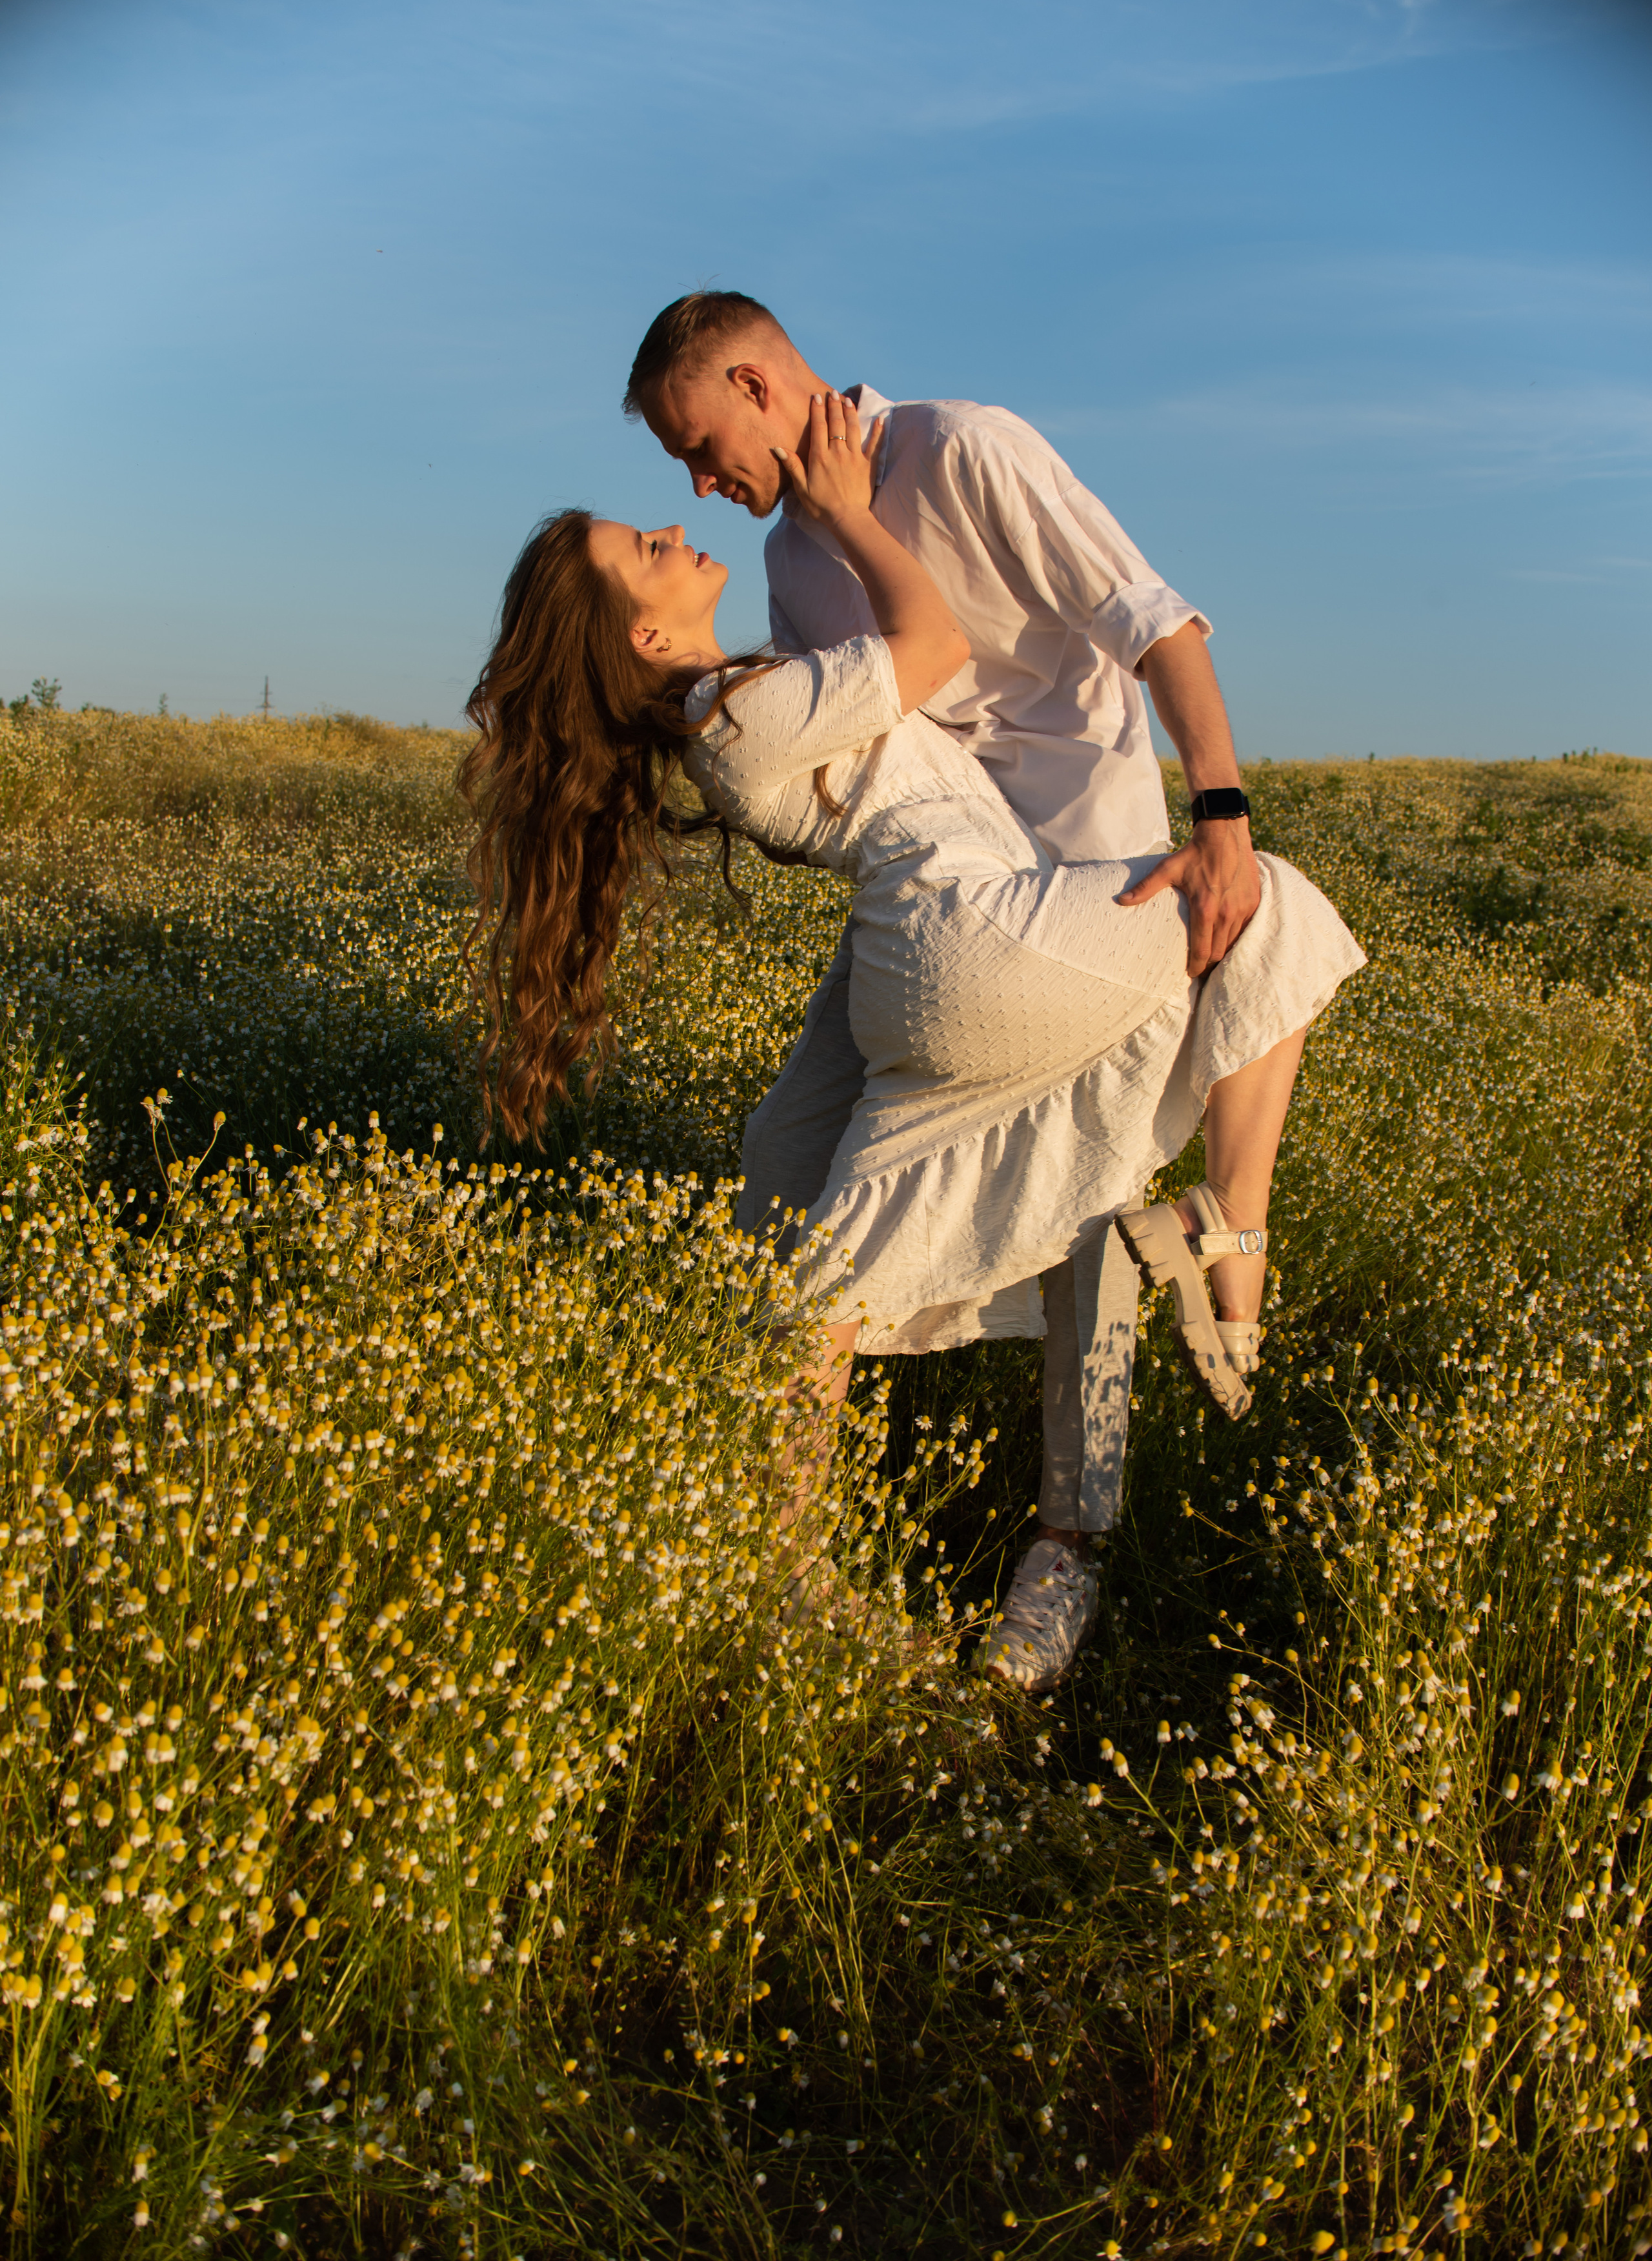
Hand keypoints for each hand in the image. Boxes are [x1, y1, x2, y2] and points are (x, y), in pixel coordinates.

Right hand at [771, 390, 879, 528]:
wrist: (847, 518)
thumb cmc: (822, 506)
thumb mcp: (802, 487)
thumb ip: (792, 465)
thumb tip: (778, 448)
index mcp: (820, 457)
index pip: (819, 427)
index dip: (817, 410)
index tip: (817, 397)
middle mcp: (837, 452)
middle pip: (836, 423)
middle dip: (833, 405)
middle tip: (832, 393)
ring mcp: (854, 457)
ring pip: (853, 428)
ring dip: (850, 412)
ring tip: (847, 400)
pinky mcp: (867, 465)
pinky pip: (874, 444)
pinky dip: (878, 431)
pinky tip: (880, 419)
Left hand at [1118, 820, 1260, 975]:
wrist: (1225, 833)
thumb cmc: (1194, 853)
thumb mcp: (1168, 869)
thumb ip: (1146, 888)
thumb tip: (1121, 901)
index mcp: (1205, 909)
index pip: (1203, 951)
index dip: (1196, 967)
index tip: (1190, 973)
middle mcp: (1226, 912)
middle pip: (1219, 953)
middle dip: (1209, 964)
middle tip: (1199, 968)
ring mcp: (1242, 908)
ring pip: (1233, 943)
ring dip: (1223, 952)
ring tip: (1212, 957)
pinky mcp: (1253, 902)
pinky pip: (1245, 929)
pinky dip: (1236, 936)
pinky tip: (1227, 937)